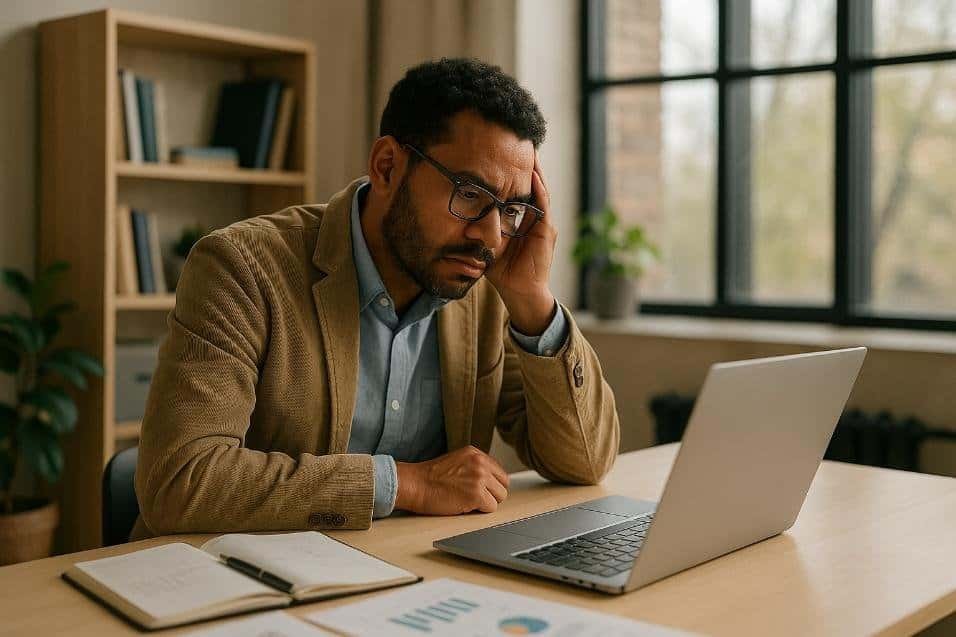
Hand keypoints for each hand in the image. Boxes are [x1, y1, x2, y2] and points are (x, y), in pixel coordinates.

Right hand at [394, 446, 509, 514]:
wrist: (415, 484)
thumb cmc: (429, 478)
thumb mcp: (456, 462)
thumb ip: (475, 467)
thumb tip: (491, 481)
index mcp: (475, 453)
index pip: (499, 472)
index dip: (492, 485)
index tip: (482, 490)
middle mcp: (480, 462)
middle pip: (503, 484)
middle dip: (493, 494)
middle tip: (476, 498)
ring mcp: (480, 478)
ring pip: (500, 497)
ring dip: (486, 503)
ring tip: (468, 501)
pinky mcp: (477, 494)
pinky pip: (491, 508)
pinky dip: (479, 511)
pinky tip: (464, 505)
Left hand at [485, 151, 556, 334]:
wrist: (519, 292)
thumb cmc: (502, 271)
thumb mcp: (485, 243)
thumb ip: (475, 229)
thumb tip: (454, 216)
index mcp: (520, 219)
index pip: (516, 190)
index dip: (510, 172)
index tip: (500, 152)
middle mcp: (534, 217)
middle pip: (530, 184)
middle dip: (524, 165)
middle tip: (516, 141)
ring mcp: (542, 223)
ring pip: (539, 189)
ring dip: (534, 170)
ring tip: (528, 150)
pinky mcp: (546, 231)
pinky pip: (543, 205)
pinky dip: (538, 189)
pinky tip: (532, 173)